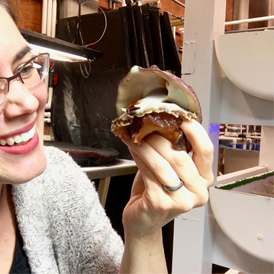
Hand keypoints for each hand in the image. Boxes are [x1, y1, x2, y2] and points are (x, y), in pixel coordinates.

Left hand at [122, 120, 213, 236]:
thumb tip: (158, 122)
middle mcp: (198, 192)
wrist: (143, 220)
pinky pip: (148, 173)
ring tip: (133, 135)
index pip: (206, 151)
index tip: (179, 117)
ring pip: (162, 164)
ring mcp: (181, 200)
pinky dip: (138, 157)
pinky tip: (131, 147)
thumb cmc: (156, 192)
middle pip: (180, 156)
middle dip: (159, 138)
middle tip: (144, 126)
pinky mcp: (161, 203)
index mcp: (204, 180)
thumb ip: (171, 151)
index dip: (194, 131)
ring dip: (145, 145)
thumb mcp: (169, 170)